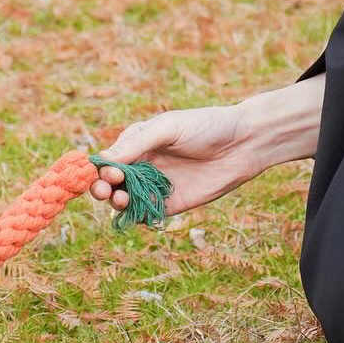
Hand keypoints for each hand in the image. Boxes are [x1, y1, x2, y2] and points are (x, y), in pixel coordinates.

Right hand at [90, 104, 258, 218]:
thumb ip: (137, 143)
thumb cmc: (205, 126)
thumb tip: (102, 160)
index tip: (104, 173)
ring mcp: (156, 186)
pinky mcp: (171, 204)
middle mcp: (143, 165)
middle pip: (112, 181)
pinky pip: (147, 214)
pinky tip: (137, 212)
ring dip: (117, 202)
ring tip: (121, 199)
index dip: (100, 168)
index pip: (108, 159)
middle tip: (106, 189)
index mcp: (138, 143)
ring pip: (126, 199)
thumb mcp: (168, 128)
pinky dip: (137, 216)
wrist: (243, 144)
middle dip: (103, 186)